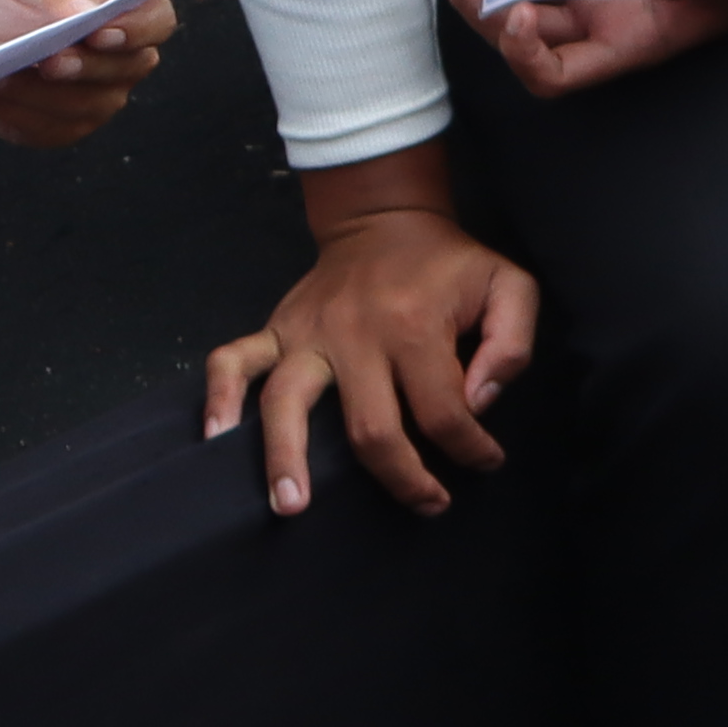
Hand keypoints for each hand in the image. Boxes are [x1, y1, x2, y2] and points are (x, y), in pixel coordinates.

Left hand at [0, 0, 174, 146]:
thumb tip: (88, 11)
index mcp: (121, 5)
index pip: (156, 20)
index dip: (137, 30)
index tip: (98, 31)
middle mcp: (119, 54)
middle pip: (128, 69)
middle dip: (85, 67)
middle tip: (48, 59)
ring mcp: (94, 93)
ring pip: (87, 106)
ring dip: (41, 93)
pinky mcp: (59, 124)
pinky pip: (49, 130)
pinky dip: (17, 114)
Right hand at [206, 187, 541, 519]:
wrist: (386, 219)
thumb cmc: (450, 265)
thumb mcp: (507, 286)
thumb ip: (511, 343)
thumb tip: (480, 402)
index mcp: (415, 327)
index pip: (443, 410)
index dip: (469, 448)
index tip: (485, 462)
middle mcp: (355, 334)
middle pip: (369, 426)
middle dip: (400, 477)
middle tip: (427, 505)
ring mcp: (307, 333)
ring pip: (288, 402)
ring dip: (286, 458)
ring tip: (291, 507)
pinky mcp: (276, 328)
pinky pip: (232, 361)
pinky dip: (218, 397)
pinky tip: (216, 438)